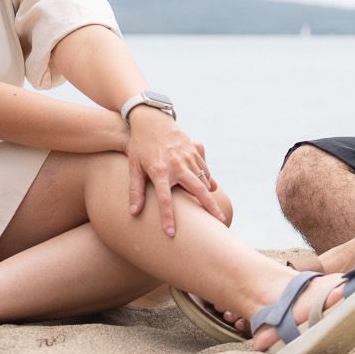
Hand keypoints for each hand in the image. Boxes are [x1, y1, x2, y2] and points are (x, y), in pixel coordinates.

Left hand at [123, 108, 224, 238]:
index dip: (167, 218)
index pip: (164, 200)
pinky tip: (210, 189)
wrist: (151, 119)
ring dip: (209, 196)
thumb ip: (135, 190)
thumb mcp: (134, 167)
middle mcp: (176, 165)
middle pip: (196, 189)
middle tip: (220, 221)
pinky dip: (208, 179)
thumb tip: (134, 212)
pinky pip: (204, 168)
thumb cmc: (139, 146)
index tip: (171, 234)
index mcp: (160, 171)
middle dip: (209, 206)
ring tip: (216, 212)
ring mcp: (187, 156)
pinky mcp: (194, 150)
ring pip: (203, 179)